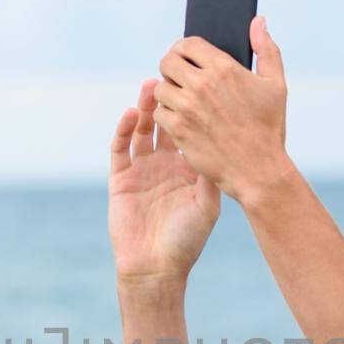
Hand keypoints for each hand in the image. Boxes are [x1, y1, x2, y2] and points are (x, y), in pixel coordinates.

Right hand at [108, 79, 221, 285]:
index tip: (201, 85)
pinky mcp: (121, 178)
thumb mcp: (207, 204)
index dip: (194, 108)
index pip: (190, 130)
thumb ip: (210, 172)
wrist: (157, 267)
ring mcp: (142, 170)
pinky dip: (125, 129)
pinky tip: (132, 112)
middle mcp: (164, 165)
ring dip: (147, 107)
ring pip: (143, 130)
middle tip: (175, 76)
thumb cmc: (187, 240)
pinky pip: (121, 148)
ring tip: (153, 85)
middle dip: (170, 100)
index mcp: (187, 169)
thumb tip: (223, 138)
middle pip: (166, 123)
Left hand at [153, 16, 289, 200]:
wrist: (258, 170)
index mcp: (224, 68)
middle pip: (167, 62)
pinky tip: (180, 120)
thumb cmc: (268, 128)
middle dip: (171, 68)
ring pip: (160, 88)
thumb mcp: (275, 85)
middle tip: (178, 78)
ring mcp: (187, 107)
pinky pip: (159, 113)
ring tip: (180, 101)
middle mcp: (202, 84)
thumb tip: (258, 21)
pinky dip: (166, 116)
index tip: (185, 57)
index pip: (188, 44)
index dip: (183, 48)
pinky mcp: (178, 129)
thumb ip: (266, 49)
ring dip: (168, 93)